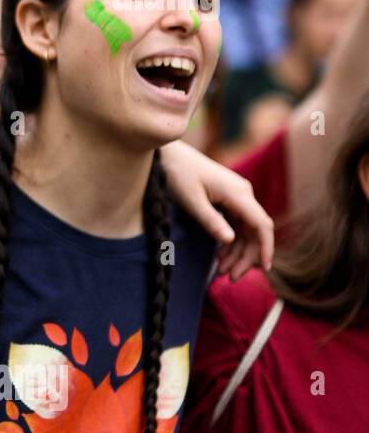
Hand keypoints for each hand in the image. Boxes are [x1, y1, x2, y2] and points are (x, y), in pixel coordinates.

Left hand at [160, 140, 274, 279]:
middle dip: (245, 256)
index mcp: (238, 194)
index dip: (266, 248)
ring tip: (221, 271)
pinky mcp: (226, 198)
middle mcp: (242, 194)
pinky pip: (235, 223)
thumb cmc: (176, 173)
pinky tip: (220, 256)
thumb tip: (229, 241)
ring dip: (236, 251)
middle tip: (229, 279)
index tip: (263, 270)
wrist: (166, 153)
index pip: (261, 225)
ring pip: (244, 229)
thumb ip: (210, 221)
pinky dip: (229, 240)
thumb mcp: (191, 201)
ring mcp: (235, 196)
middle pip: (254, 231)